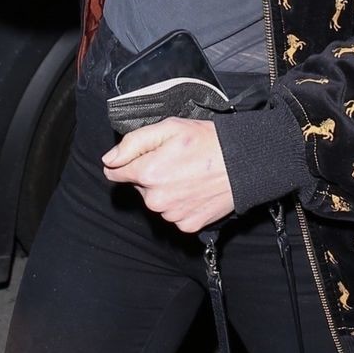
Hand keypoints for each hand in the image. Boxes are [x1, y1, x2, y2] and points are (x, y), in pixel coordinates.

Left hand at [102, 118, 234, 232]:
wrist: (244, 164)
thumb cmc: (209, 142)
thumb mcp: (168, 128)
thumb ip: (133, 142)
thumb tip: (110, 159)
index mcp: (147, 173)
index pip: (115, 172)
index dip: (128, 162)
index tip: (145, 156)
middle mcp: (156, 199)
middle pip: (139, 187)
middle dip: (151, 175)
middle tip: (176, 161)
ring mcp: (172, 214)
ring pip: (157, 202)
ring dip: (167, 191)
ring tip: (189, 175)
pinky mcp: (188, 225)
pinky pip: (174, 215)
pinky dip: (182, 204)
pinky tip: (195, 190)